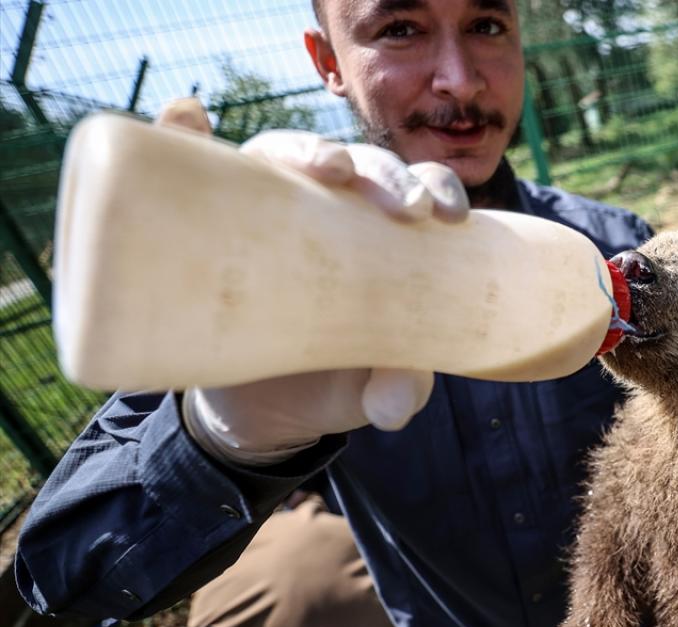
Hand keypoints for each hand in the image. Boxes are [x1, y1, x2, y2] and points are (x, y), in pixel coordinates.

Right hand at [154, 99, 467, 465]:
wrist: (260, 411)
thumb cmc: (334, 379)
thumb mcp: (371, 389)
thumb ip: (397, 389)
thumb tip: (391, 408)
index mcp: (382, 233)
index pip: (415, 188)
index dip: (436, 186)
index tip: (449, 215)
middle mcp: (325, 207)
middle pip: (358, 164)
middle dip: (382, 172)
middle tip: (405, 207)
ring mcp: (261, 208)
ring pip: (281, 155)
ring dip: (304, 150)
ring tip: (325, 167)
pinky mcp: (203, 222)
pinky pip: (184, 166)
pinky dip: (178, 131)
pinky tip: (186, 114)